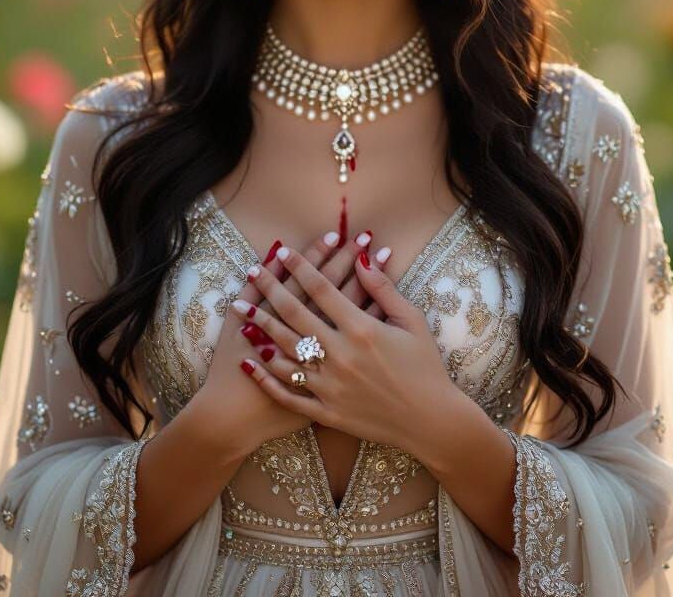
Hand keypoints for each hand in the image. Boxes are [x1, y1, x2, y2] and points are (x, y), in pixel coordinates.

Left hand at [227, 243, 455, 455]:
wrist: (431, 421)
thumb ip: (383, 289)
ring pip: (285, 352)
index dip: (300, 267)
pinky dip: (265, 377)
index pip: (322, 289)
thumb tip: (362, 256)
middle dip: (270, 290)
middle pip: (295, 315)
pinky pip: (288, 393)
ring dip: (261, 328)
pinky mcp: (326, 411)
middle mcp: (341, 355)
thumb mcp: (411, 322)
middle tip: (252, 271)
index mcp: (362, 329)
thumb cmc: (425, 367)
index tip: (283, 251)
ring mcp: (330, 385)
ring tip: (241, 310)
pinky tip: (249, 361)